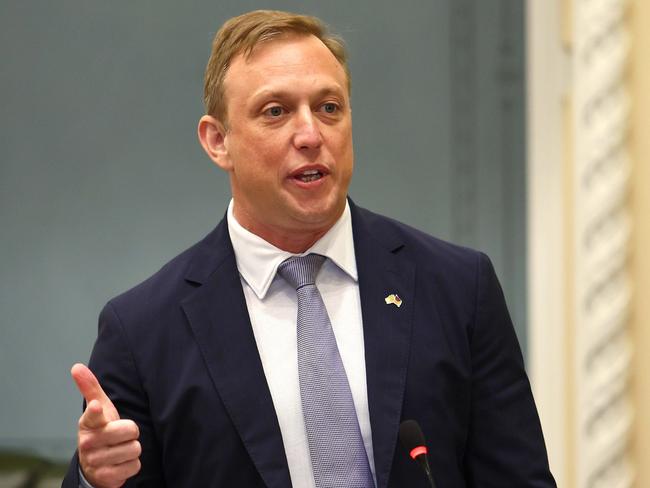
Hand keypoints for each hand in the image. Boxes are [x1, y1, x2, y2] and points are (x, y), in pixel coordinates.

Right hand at [71, 363, 141, 487]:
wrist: (94, 465)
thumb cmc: (101, 430)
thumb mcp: (99, 408)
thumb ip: (90, 387)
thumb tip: (76, 366)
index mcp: (88, 423)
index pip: (93, 415)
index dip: (96, 411)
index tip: (97, 407)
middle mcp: (89, 443)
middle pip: (131, 430)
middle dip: (131, 433)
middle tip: (121, 435)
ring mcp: (96, 461)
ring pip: (135, 449)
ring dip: (131, 450)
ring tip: (119, 449)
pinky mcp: (106, 477)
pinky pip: (134, 466)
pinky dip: (131, 465)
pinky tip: (120, 463)